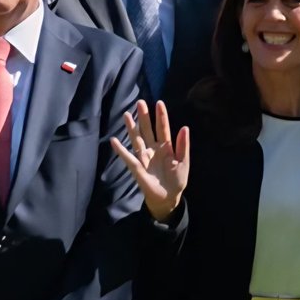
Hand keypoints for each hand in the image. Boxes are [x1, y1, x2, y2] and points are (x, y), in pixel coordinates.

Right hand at [110, 100, 189, 221]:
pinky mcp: (137, 168)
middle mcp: (153, 149)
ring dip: (131, 128)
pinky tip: (114, 140)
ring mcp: (144, 157)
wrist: (168, 197)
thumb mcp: (183, 162)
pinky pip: (128, 157)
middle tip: (140, 102)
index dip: (161, 117)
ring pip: (137, 139)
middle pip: (147, 130)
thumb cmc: (177, 179)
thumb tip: (185, 128)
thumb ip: (183, 146)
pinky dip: (121, 149)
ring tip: (127, 115)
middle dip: (144, 117)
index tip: (159, 103)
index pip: (163, 129)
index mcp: (166, 147)